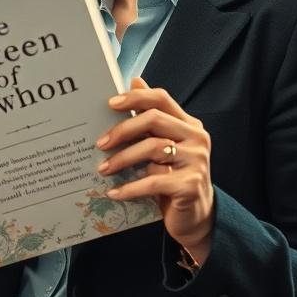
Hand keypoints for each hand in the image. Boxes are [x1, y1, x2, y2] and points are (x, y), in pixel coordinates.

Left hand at [96, 77, 213, 265]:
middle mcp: (196, 138)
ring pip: (152, 149)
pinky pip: (153, 182)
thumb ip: (151, 117)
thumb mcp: (163, 145)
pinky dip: (130, 188)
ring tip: (103, 169)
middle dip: (123, 130)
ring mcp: (196, 161)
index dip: (135, 97)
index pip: (161, 99)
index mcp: (189, 124)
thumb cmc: (174, 177)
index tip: (110, 104)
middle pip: (154, 120)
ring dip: (122, 159)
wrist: (195, 216)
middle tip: (100, 143)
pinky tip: (114, 192)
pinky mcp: (190, 185)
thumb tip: (135, 81)